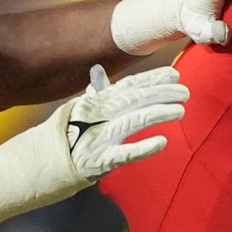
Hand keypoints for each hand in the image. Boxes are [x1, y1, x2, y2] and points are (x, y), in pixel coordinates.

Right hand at [64, 64, 187, 178]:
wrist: (47, 161)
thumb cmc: (68, 134)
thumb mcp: (79, 109)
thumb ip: (96, 93)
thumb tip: (98, 70)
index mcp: (95, 101)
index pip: (128, 85)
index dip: (152, 78)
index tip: (174, 74)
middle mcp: (96, 116)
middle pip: (134, 99)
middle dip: (161, 93)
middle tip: (185, 92)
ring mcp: (97, 138)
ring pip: (132, 121)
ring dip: (158, 114)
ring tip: (180, 110)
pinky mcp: (99, 161)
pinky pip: (123, 154)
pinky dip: (143, 148)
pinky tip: (162, 142)